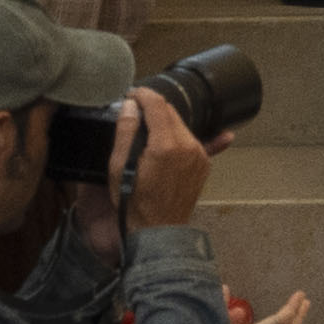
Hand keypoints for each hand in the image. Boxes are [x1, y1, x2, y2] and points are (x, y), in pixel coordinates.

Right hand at [128, 84, 223, 229]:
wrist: (158, 230)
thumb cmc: (134, 202)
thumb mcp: (119, 168)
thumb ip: (125, 133)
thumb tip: (130, 106)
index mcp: (166, 145)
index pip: (157, 105)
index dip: (144, 95)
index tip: (133, 94)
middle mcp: (188, 146)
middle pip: (171, 113)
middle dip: (154, 108)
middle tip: (136, 110)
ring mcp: (199, 154)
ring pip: (182, 125)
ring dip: (165, 123)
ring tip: (147, 129)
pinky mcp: (204, 162)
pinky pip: (191, 140)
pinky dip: (177, 136)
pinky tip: (166, 140)